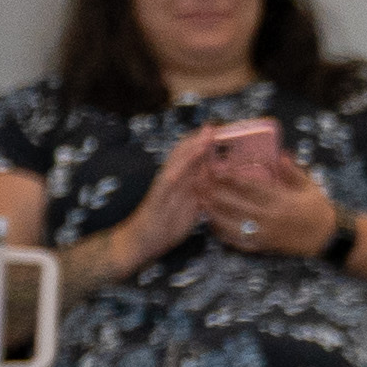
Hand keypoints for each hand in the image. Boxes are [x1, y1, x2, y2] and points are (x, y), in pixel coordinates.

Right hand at [114, 134, 256, 269]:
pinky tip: (189, 160)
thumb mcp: (193, 206)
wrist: (143, 240)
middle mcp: (173, 177)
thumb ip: (204, 193)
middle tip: (215, 125)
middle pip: (186, 152)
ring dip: (192, 147)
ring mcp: (164, 184)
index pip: (194, 156)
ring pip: (178, 160)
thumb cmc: (168, 225)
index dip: (207, 144)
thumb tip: (222, 184)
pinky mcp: (157, 194)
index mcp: (182, 180)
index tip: (223, 132)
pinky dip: (178, 168)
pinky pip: (169, 178)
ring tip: (206, 134)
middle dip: (200, 139)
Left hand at [212, 145, 341, 258]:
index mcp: (281, 200)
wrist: (327, 237)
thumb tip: (281, 154)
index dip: (231, 177)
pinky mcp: (263, 246)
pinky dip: (223, 233)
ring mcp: (264, 233)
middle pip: (234, 204)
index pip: (250, 186)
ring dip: (214, 212)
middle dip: (214, 193)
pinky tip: (213, 224)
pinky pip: (237, 241)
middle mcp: (270, 217)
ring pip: (231, 223)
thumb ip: (293, 171)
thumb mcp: (309, 186)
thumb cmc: (318, 209)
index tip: (216, 168)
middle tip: (199, 183)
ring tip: (201, 201)